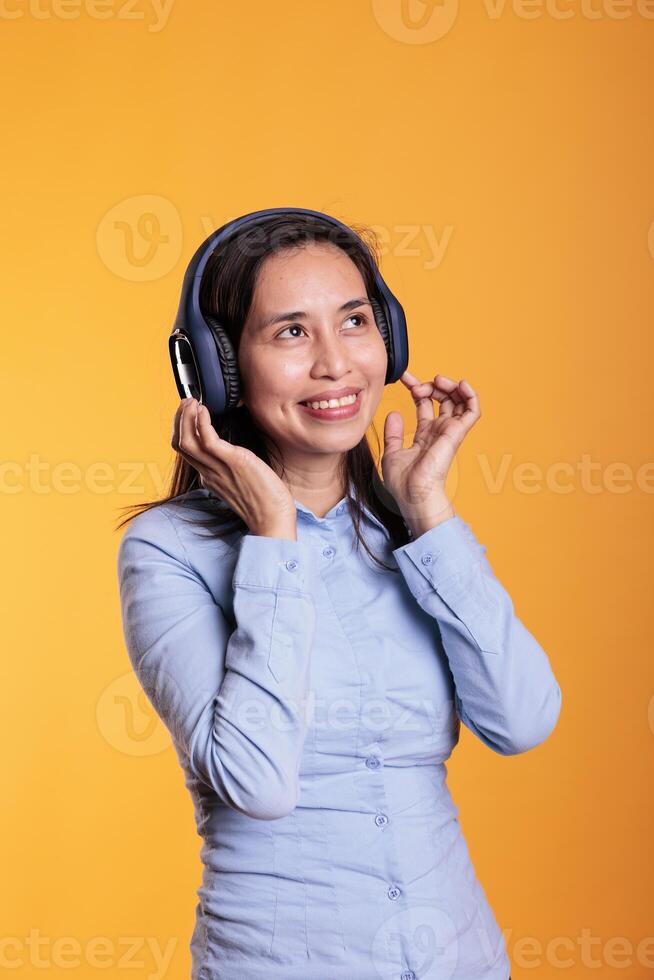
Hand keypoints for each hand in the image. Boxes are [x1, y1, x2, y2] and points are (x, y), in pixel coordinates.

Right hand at [171, 398, 296, 536]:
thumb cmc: (265, 500)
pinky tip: (204, 410)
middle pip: (180, 444)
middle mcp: (209, 472)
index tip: (188, 412)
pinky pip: (207, 440)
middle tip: (187, 401)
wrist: (274, 518)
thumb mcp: (241, 480)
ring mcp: (218, 468)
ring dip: (186, 417)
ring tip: (192, 402)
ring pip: (187, 440)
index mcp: (209, 477)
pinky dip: (201, 422)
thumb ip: (230, 467)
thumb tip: (231, 452)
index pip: (185, 451)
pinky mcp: (233, 462)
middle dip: (179, 419)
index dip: (181, 429)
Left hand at [381, 370, 480, 535]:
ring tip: (437, 381)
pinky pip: (473, 410)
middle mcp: (439, 430)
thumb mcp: (391, 452)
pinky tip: (460, 385)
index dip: (416, 387)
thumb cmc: (404, 483)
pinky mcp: (457, 433)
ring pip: (459, 400)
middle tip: (416, 384)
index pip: (425, 403)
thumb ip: (393, 433)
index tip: (403, 378)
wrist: (414, 495)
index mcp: (425, 433)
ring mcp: (449, 431)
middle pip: (443, 398)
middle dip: (430, 384)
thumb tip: (394, 413)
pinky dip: (470, 394)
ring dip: (450, 385)